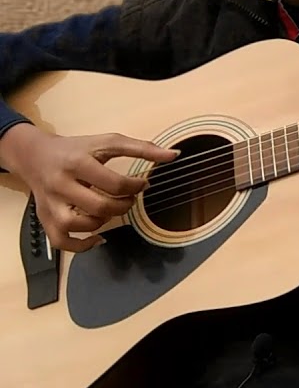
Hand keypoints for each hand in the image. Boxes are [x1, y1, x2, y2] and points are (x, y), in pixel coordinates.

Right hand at [0, 123, 177, 251]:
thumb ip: (142, 148)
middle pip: (99, 206)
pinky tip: (98, 238)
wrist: (34, 155)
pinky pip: (61, 241)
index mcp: (78, 163)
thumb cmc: (77, 149)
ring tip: (111, 209)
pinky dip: (82, 246)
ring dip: (103, 222)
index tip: (142, 184)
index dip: (135, 187)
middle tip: (130, 199)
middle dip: (123, 205)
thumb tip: (174, 156)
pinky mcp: (44, 218)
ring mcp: (50, 204)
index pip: (114, 183)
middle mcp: (61, 185)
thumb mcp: (108, 142)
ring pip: (78, 225)